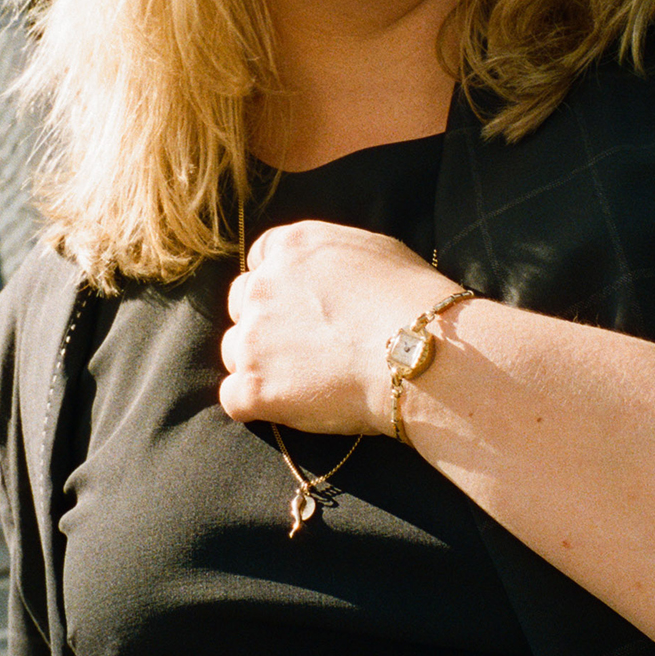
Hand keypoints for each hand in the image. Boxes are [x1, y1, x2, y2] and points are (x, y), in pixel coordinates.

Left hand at [220, 220, 449, 435]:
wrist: (422, 355)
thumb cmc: (414, 303)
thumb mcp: (374, 252)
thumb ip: (332, 259)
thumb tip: (326, 278)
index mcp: (292, 247)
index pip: (259, 261)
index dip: (279, 287)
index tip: (301, 308)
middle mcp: (262, 286)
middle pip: (241, 304)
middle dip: (265, 324)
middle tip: (305, 347)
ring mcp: (252, 337)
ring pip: (235, 351)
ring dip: (260, 364)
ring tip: (306, 381)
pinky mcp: (254, 387)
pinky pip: (232, 399)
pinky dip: (256, 405)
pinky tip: (290, 407)